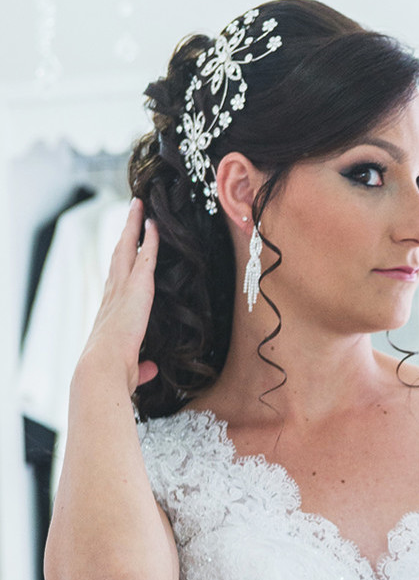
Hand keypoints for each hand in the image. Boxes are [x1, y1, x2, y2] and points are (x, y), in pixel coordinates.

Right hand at [77, 198, 159, 397]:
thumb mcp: (132, 368)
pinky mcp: (136, 288)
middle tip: (132, 210)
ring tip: (139, 206)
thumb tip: (149, 368)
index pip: (116, 279)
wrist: (103, 369)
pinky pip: (145, 257)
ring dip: (133, 225)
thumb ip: (142, 365)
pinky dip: (150, 240)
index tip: (125, 246)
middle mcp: (112, 294)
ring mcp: (121, 289)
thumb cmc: (114, 373)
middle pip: (118, 254)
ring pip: (127, 248)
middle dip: (125, 232)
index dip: (121, 262)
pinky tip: (155, 225)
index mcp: (110, 311)